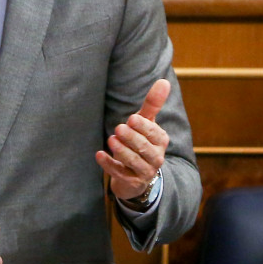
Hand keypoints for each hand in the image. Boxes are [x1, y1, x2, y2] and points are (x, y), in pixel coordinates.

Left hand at [96, 78, 170, 201]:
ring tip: (111, 140)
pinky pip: (119, 173)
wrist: (135, 173)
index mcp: (161, 140)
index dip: (143, 127)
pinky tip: (98, 154)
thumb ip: (153, 103)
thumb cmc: (141, 141)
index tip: (132, 119)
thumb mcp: (146, 122)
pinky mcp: (131, 182)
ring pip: (133, 161)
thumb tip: (164, 81)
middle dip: (131, 138)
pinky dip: (108, 164)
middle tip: (119, 128)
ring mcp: (144, 171)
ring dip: (121, 150)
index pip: (154, 133)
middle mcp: (156, 157)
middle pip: (144, 147)